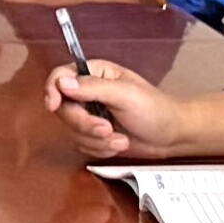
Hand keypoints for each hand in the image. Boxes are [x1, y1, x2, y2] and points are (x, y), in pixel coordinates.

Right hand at [41, 58, 223, 160]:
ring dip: (96, 139)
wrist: (171, 136)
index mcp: (95, 73)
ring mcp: (89, 114)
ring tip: (120, 139)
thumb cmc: (154, 109)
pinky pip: (81, 144)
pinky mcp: (92, 135)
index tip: (54, 105)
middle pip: (63, 108)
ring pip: (71, 130)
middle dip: (84, 124)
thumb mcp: (125, 94)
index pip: (60, 76)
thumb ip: (93, 87)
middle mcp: (88, 93)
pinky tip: (118, 144)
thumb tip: (62, 83)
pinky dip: (100, 148)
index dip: (52, 90)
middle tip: (107, 128)